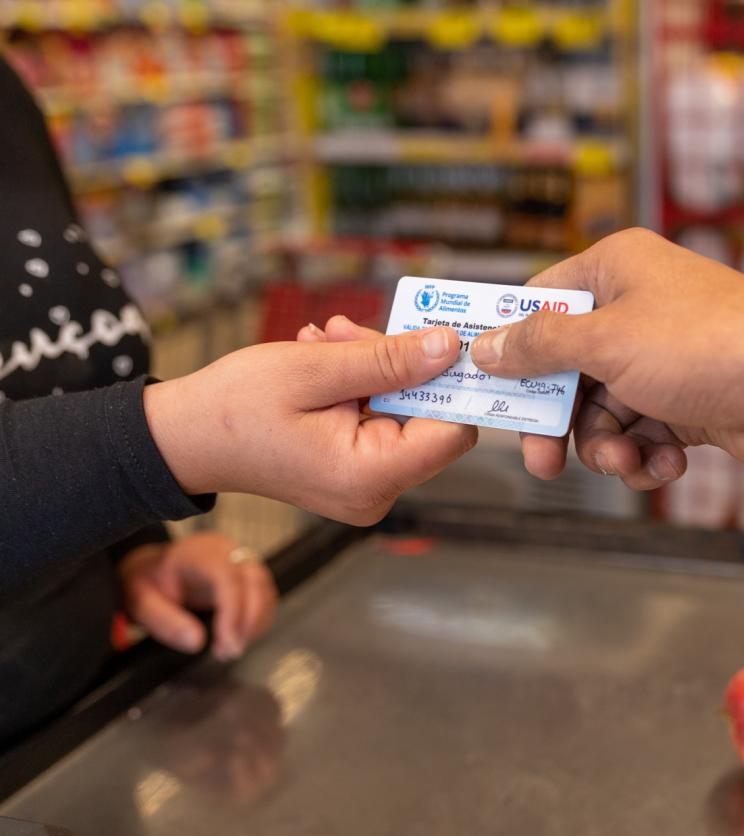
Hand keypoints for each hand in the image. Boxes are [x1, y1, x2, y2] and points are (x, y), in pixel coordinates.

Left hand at [118, 532, 277, 659]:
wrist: (151, 570)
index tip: (226, 642)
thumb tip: (197, 642)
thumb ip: (165, 622)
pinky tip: (240, 635)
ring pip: (264, 589)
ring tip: (231, 647)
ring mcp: (240, 560)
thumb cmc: (145, 582)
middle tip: (229, 651)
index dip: (233, 611)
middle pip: (255, 582)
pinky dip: (258, 619)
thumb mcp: (141, 603)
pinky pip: (265, 595)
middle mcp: (225, 551)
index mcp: (199, 552)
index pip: (227, 577)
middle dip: (248, 621)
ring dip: (255, 623)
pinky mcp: (247, 574)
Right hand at [144, 325, 477, 525]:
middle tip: (346, 330)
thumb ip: (387, 360)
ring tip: (324, 341)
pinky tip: (324, 360)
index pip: (452, 431)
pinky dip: (358, 386)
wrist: (185, 438)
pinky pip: (377, 421)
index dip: (450, 383)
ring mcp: (367, 487)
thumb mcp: (313, 369)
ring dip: (371, 369)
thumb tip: (449, 348)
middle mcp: (377, 492)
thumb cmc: (235, 407)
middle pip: (425, 417)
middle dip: (396, 366)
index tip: (434, 338)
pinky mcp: (357, 474)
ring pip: (400, 412)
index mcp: (370, 475)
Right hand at [469, 228, 743, 488]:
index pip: (538, 304)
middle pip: (566, 370)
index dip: (508, 347)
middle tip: (542, 463)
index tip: (482, 389)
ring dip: (608, 446)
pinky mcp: (690, 403)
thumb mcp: (609, 342)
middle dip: (559, 420)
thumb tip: (487, 347)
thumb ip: (542, 347)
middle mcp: (637, 310)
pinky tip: (667, 463)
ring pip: (604, 412)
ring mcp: (664, 360)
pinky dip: (647, 456)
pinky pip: (644, 435)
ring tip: (628, 461)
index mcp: (614, 271)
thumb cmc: (713, 345)